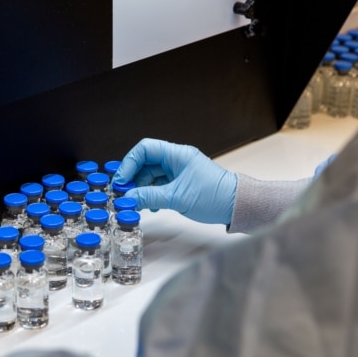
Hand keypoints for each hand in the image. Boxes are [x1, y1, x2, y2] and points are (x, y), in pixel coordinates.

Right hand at [112, 138, 236, 224]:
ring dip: (141, 189)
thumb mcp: (177, 197)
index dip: (129, 163)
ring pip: (150, 176)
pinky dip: (151, 195)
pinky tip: (149, 206)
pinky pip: (158, 186)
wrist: (236, 207)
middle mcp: (176, 160)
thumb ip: (149, 196)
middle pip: (145, 163)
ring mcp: (178, 172)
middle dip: (133, 178)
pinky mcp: (180, 184)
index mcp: (177, 155)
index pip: (145, 149)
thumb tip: (127, 198)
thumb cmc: (214, 196)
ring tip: (135, 203)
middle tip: (123, 193)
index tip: (121, 180)